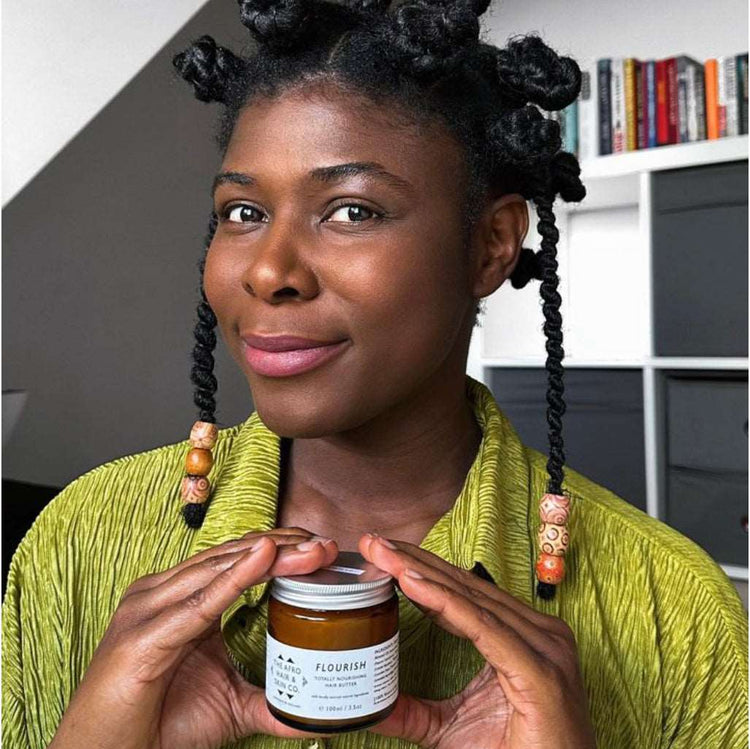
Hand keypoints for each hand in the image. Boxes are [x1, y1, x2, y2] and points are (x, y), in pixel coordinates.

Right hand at [49, 528, 338, 748]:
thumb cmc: (158, 724)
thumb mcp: (228, 704)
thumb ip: (268, 701)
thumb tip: (315, 715)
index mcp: (179, 599)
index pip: (235, 560)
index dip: (278, 549)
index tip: (321, 548)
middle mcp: (162, 594)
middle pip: (231, 558)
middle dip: (284, 547)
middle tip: (327, 546)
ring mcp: (149, 609)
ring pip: (219, 570)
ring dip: (271, 557)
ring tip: (311, 550)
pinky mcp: (144, 637)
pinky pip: (199, 603)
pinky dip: (235, 579)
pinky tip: (265, 558)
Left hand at [359, 534, 596, 748]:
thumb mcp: (452, 729)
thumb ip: (416, 712)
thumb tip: (374, 706)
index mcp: (523, 637)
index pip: (464, 593)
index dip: (422, 569)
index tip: (381, 554)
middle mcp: (538, 634)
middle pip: (464, 588)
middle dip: (414, 562)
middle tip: (373, 543)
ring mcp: (545, 648)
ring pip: (471, 601)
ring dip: (422, 574)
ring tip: (384, 557)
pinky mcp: (541, 671)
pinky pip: (484, 628)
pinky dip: (446, 604)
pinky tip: (414, 585)